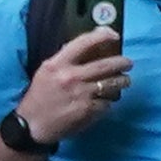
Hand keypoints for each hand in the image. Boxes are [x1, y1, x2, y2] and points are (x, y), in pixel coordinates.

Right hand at [14, 24, 131, 144]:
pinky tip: (106, 100)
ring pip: (112, 84)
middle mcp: (71, 77)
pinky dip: (109, 101)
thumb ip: (66, 59)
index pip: (84, 43)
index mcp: (57, 64)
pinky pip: (107, 102)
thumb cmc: (39, 95)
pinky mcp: (88, 110)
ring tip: (124, 81)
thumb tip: (91, 46)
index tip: (114, 35)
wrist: (31, 124)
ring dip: (122, 81)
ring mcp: (81, 94)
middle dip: (122, 62)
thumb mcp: (47, 71)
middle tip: (128, 63)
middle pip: (106, 65)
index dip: (102, 36)